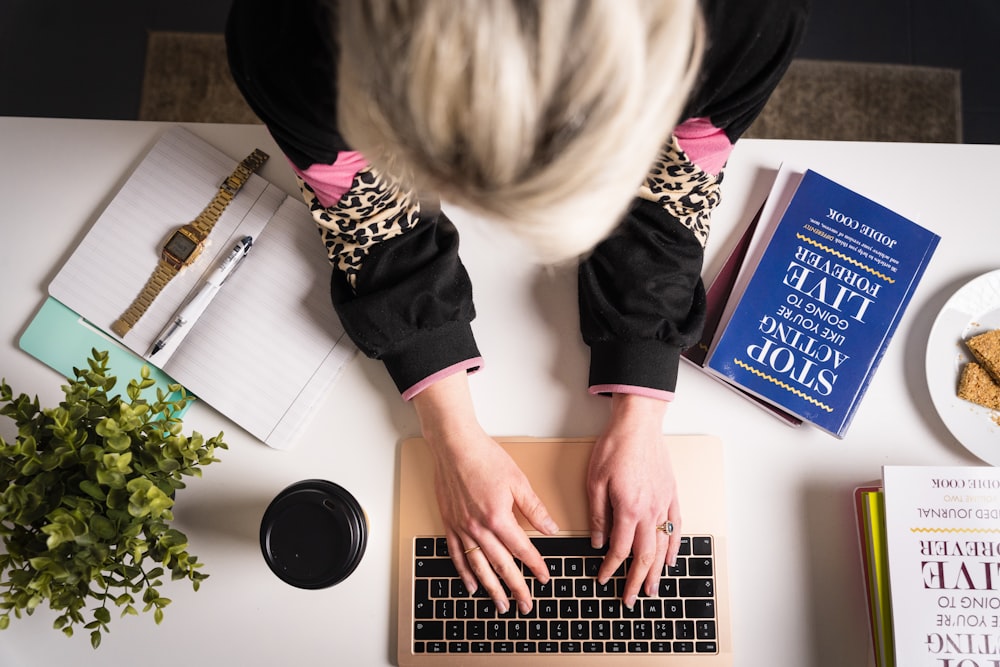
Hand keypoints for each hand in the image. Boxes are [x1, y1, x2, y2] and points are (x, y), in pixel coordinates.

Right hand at [412, 373, 558, 614]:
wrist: (455, 446)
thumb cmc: (485, 458)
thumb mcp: (518, 481)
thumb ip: (535, 508)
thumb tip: (551, 529)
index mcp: (499, 517)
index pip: (522, 550)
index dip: (535, 566)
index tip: (545, 579)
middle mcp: (479, 527)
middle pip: (501, 565)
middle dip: (515, 587)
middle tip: (525, 605)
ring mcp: (462, 527)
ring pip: (478, 566)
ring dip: (491, 588)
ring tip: (501, 605)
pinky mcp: (450, 523)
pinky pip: (456, 555)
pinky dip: (464, 573)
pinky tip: (472, 586)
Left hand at [588, 393, 680, 608]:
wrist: (638, 424)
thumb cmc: (615, 448)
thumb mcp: (595, 482)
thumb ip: (598, 515)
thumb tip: (597, 541)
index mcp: (628, 509)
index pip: (620, 549)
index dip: (611, 568)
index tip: (604, 579)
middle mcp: (649, 510)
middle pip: (645, 555)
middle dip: (637, 580)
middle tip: (631, 599)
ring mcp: (664, 503)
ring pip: (663, 546)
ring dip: (658, 571)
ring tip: (653, 589)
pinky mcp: (672, 494)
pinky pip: (676, 526)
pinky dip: (674, 546)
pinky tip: (671, 559)